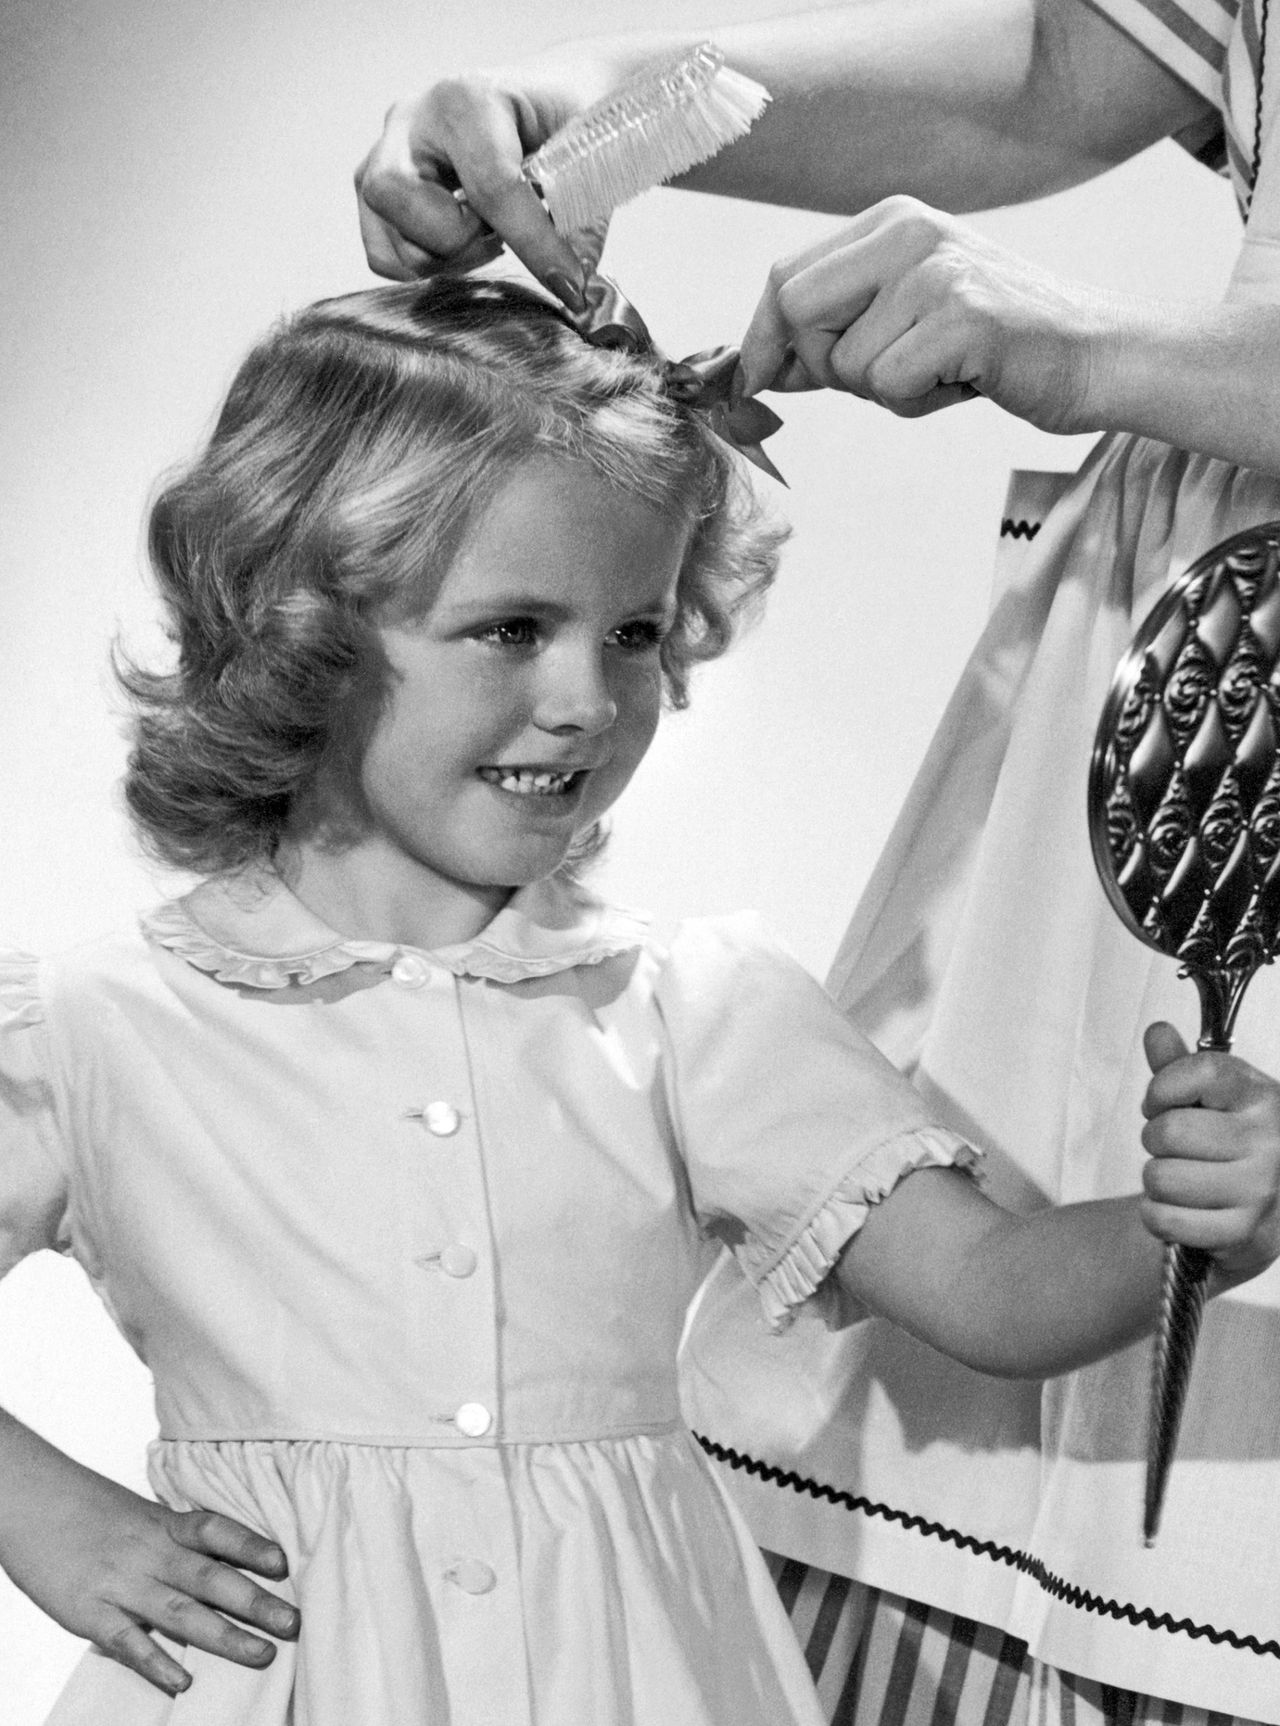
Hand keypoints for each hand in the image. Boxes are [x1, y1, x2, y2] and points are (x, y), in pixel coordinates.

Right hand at [0, 1431, 298, 1696]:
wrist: (31, 1502)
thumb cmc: (92, 1510)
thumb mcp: (141, 1514)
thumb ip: (178, 1538)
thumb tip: (226, 1559)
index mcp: (164, 1524)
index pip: (215, 1531)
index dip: (250, 1545)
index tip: (284, 1562)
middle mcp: (149, 1553)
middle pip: (210, 1578)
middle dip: (255, 1602)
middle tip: (294, 1622)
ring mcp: (121, 1584)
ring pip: (180, 1613)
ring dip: (224, 1636)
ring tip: (262, 1653)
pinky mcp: (90, 1614)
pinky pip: (128, 1641)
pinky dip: (155, 1662)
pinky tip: (182, 1680)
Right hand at [354, 56, 618, 302]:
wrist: (547, 97)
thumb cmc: (565, 118)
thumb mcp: (590, 156)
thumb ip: (580, 222)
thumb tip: (578, 296)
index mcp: (467, 99)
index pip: (490, 186)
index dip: (533, 244)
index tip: (569, 283)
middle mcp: (411, 121)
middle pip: (400, 200)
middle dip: (457, 237)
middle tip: (499, 231)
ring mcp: (384, 153)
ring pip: (389, 237)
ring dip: (446, 255)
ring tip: (486, 234)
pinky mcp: (374, 188)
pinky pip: (382, 254)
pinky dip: (423, 264)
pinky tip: (463, 239)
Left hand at [738, 196, 1120, 430]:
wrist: (1094, 355)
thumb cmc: (993, 348)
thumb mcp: (904, 323)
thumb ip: (833, 335)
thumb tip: (755, 367)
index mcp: (889, 221)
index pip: (785, 277)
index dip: (759, 338)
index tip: (753, 381)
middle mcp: (908, 231)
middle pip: (795, 310)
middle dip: (818, 366)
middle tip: (881, 378)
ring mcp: (935, 271)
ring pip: (844, 364)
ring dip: (885, 393)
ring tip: (943, 372)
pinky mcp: (961, 316)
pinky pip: (890, 385)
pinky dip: (918, 403)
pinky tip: (963, 381)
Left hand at [1141, 1022, 1279, 1285]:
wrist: (1264, 1215)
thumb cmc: (1228, 1145)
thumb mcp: (1210, 1099)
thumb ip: (1178, 1065)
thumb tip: (1157, 1031)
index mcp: (1262, 1097)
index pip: (1201, 1073)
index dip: (1162, 1088)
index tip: (1159, 1103)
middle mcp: (1270, 1141)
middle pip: (1170, 1130)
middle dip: (1155, 1140)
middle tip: (1174, 1150)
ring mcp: (1260, 1189)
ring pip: (1162, 1177)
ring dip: (1157, 1181)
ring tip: (1182, 1180)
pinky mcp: (1243, 1233)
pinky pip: (1166, 1219)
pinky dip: (1158, 1216)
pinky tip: (1179, 1209)